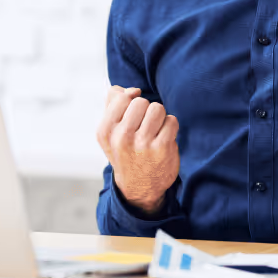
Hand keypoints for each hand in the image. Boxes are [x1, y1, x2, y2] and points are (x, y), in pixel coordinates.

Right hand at [96, 85, 179, 214]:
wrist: (138, 187)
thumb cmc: (124, 152)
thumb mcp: (110, 132)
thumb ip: (114, 104)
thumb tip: (132, 90)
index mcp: (106, 131)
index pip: (121, 97)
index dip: (130, 102)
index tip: (132, 116)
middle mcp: (121, 137)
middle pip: (140, 101)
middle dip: (146, 110)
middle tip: (144, 126)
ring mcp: (142, 143)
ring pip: (157, 108)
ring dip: (159, 118)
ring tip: (154, 131)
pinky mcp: (162, 147)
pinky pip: (171, 120)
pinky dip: (170, 127)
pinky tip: (164, 139)